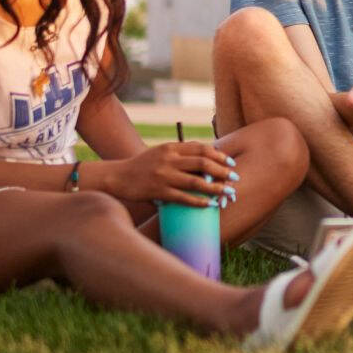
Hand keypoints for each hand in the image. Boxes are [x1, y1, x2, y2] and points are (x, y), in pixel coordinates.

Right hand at [102, 141, 238, 208]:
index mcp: (171, 148)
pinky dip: (199, 201)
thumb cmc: (143, 165)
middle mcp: (169, 160)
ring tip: (228, 193)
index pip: (201, 148)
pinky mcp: (159, 192)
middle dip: (223, 171)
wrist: (118, 177)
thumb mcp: (161, 152)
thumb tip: (207, 155)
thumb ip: (181, 152)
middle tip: (235, 178)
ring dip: (216, 188)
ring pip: (197, 181)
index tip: (230, 163)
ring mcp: (164, 176)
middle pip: (203, 163)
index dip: (219, 156)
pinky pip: (184, 198)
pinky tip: (210, 205)